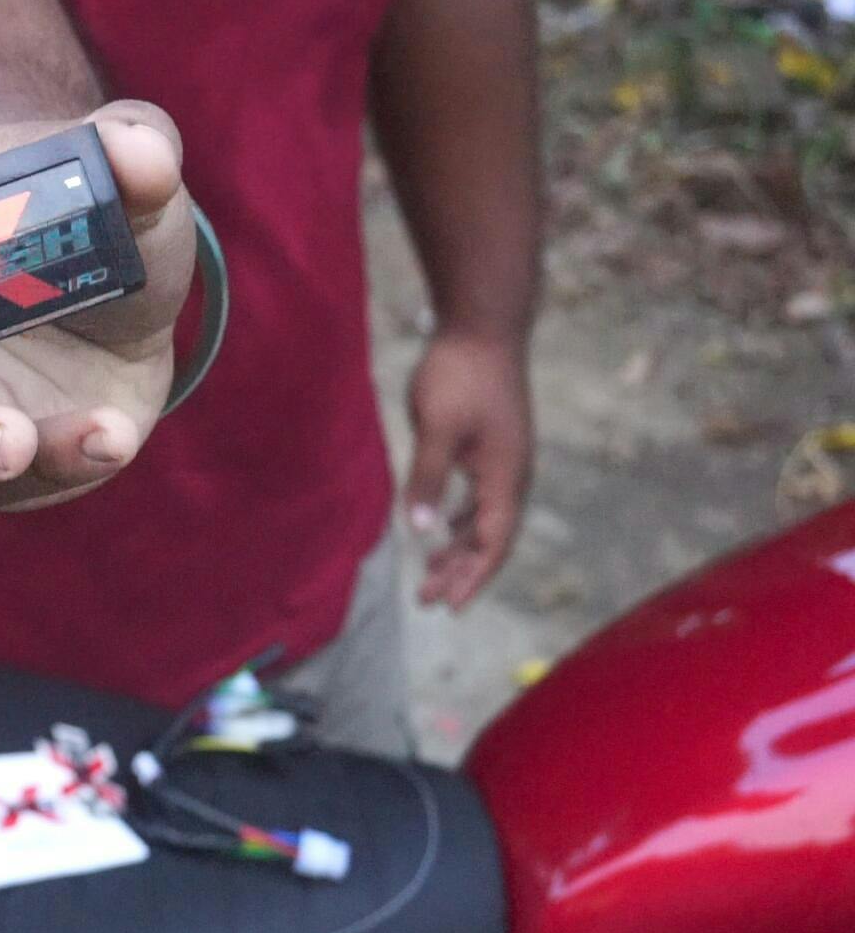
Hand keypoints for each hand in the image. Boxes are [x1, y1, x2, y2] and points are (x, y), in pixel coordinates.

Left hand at [404, 332, 532, 608]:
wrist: (482, 327)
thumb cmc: (460, 374)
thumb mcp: (438, 428)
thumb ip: (428, 478)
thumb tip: (420, 530)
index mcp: (506, 476)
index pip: (493, 542)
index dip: (473, 576)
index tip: (448, 606)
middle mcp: (512, 474)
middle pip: (489, 538)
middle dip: (461, 572)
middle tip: (427, 600)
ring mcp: (503, 461)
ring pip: (482, 519)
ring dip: (458, 549)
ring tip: (430, 575)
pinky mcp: (490, 447)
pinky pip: (478, 498)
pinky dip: (459, 521)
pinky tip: (439, 531)